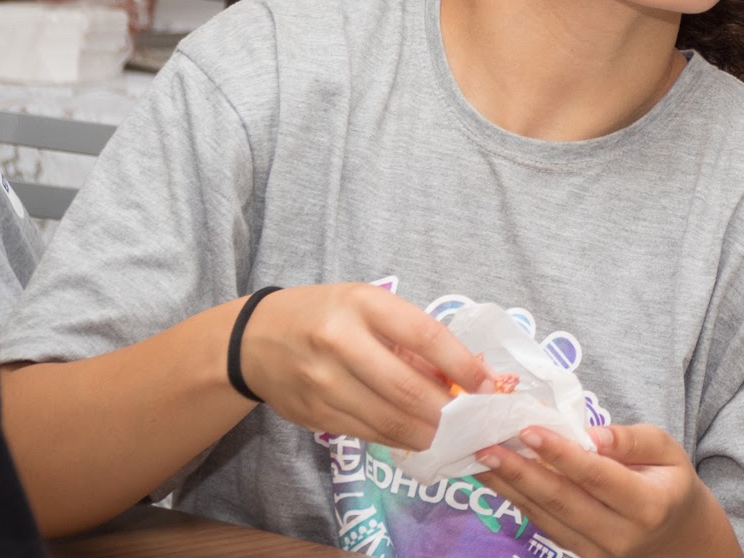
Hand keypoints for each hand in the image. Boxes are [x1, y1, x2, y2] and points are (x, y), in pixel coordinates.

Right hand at [235, 283, 497, 451]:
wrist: (255, 340)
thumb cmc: (326, 315)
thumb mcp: (367, 305)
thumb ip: (410, 338)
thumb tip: (465, 375)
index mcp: (363, 304)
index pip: (425, 336)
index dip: (462, 364)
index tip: (488, 383)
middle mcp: (340, 342)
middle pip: (407, 388)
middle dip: (449, 411)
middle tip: (476, 421)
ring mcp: (324, 382)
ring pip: (389, 419)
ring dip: (429, 433)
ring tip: (454, 435)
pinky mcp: (315, 414)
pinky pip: (368, 433)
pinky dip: (400, 439)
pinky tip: (419, 437)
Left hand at [476, 424, 733, 557]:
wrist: (677, 538)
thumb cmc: (670, 482)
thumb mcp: (668, 450)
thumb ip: (630, 440)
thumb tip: (588, 434)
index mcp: (648, 505)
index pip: (596, 476)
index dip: (561, 453)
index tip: (528, 429)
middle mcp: (620, 536)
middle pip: (562, 501)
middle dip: (519, 472)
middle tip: (485, 445)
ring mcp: (598, 553)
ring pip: (546, 517)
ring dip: (509, 487)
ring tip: (480, 459)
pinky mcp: (580, 557)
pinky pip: (545, 526)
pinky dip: (519, 500)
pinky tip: (498, 478)